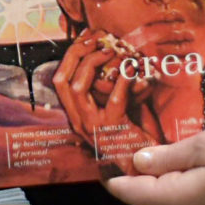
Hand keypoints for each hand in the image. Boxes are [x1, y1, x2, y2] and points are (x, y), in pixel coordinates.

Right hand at [49, 31, 151, 166]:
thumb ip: (109, 87)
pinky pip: (114, 99)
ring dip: (95, 64)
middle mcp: (79, 120)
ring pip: (78, 87)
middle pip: (62, 80)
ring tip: (113, 51)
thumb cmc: (134, 134)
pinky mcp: (113, 131)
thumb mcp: (115, 107)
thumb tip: (113, 53)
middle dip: (77, 53)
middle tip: (98, 39)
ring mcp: (93, 127)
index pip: (60, 79)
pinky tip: (133, 70)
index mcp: (76, 114)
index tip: (87, 37)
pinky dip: (123, 80)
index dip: (71, 54)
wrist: (145, 167)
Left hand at [102, 120, 204, 204]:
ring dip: (174, 173)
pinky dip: (196, 178)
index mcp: (183, 203)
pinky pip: (202, 197)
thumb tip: (139, 164)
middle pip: (158, 195)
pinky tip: (204, 157)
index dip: (117, 179)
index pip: (137, 195)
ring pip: (181, 195)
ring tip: (170, 144)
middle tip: (134, 143)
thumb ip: (170, 156)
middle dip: (147, 172)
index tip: (100, 167)